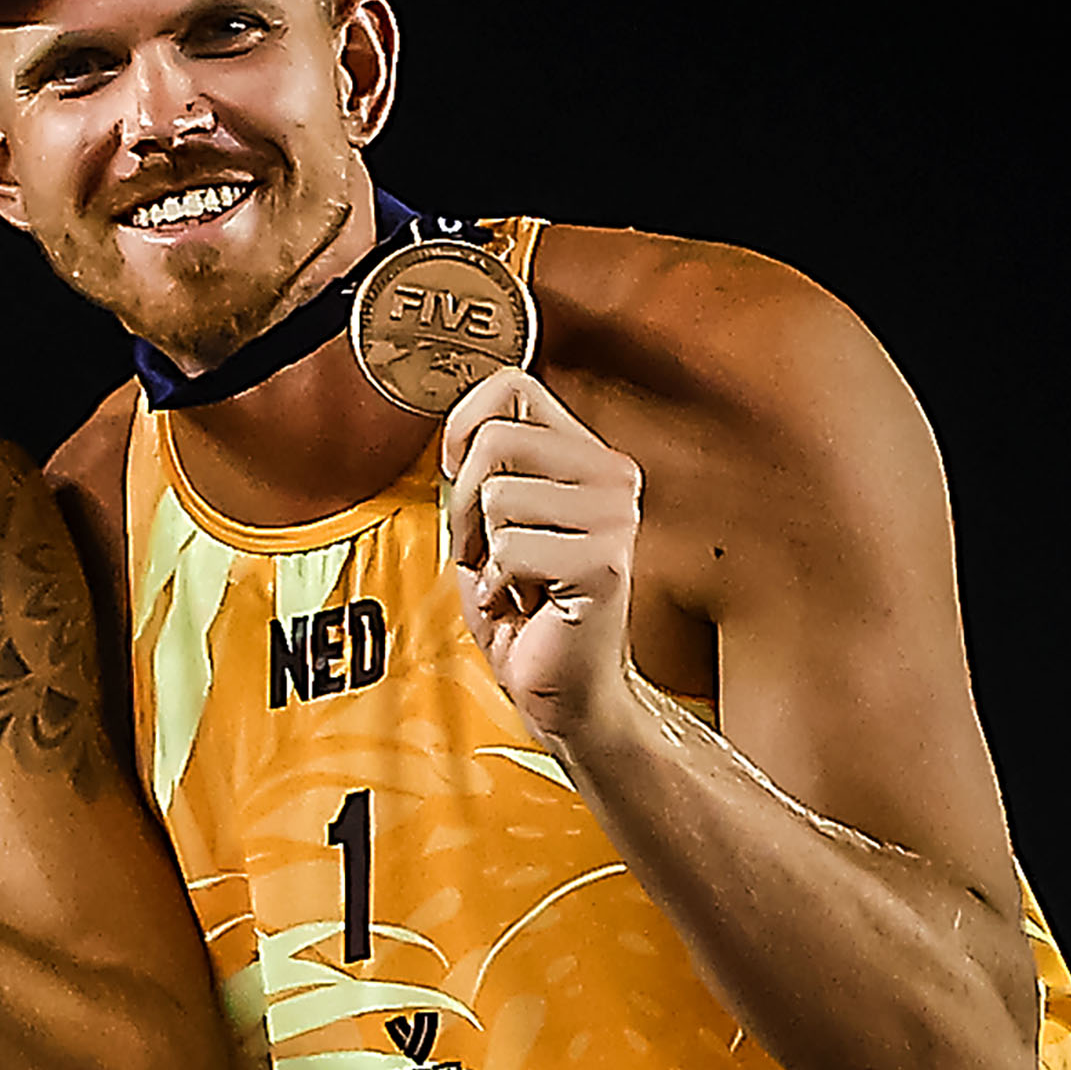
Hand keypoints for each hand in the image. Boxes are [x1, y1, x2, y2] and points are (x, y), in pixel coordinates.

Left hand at [439, 368, 638, 741]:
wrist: (559, 684)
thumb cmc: (523, 606)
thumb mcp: (489, 521)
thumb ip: (482, 467)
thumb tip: (455, 428)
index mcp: (587, 456)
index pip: (511, 386)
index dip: (462, 429)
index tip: (462, 479)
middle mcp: (612, 476)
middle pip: (494, 439)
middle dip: (464, 504)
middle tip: (487, 549)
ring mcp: (615, 518)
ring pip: (497, 497)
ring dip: (483, 551)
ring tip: (512, 579)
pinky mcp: (606, 562)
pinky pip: (510, 549)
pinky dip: (498, 585)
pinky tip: (527, 602)